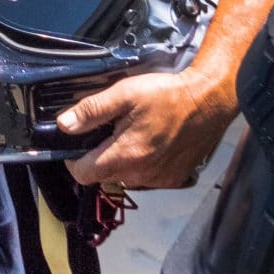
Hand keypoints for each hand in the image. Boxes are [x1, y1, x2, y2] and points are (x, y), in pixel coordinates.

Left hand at [58, 67, 235, 190]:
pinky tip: (151, 143)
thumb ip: (92, 111)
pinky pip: (148, 177)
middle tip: (109, 130)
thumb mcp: (124, 94)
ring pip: (126, 177)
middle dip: (99, 156)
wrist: (209, 100)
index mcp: (126, 155)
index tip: (76, 144)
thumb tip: (64, 125)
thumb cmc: (166, 94)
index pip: (84, 175)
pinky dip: (143, 164)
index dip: (73, 161)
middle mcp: (141, 174)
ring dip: (122, 160)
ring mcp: (160, 180)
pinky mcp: (174, 179)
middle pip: (104, 176)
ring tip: (132, 133)